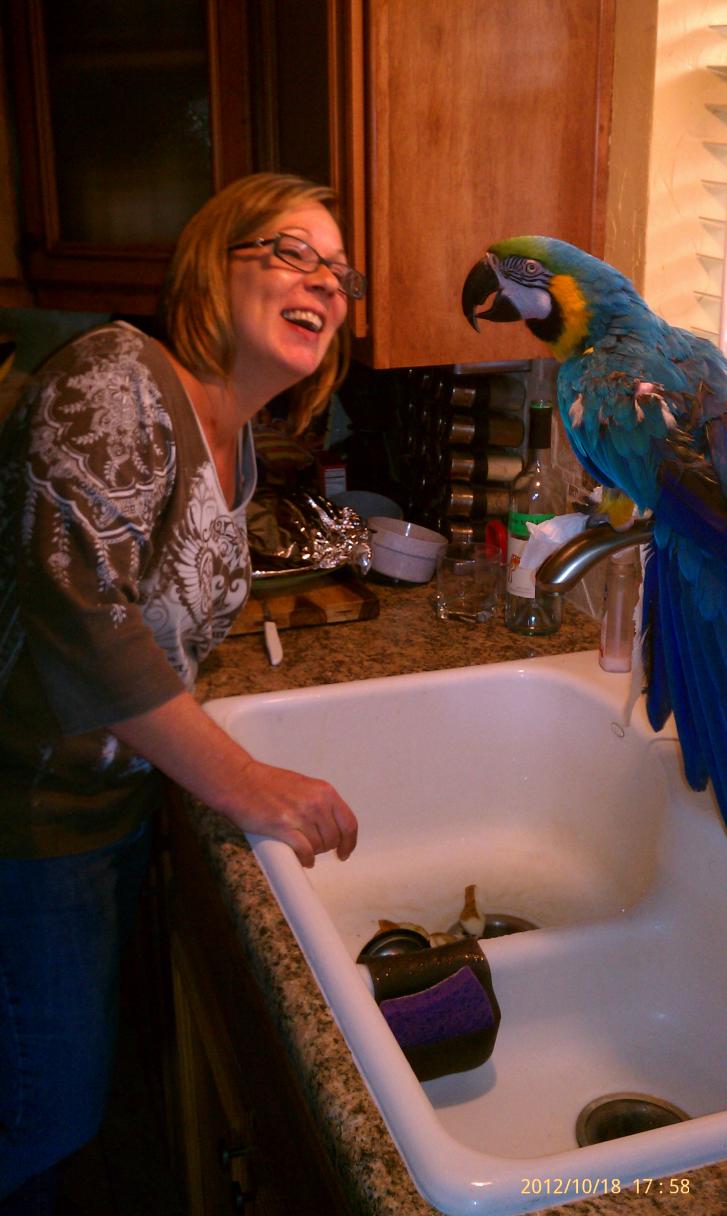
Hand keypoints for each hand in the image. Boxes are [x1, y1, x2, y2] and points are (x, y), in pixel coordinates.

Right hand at [233, 758, 357, 867]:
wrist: (239, 781)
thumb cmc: (265, 783)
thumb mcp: (303, 786)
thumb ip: (318, 803)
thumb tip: (330, 826)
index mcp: (324, 791)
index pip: (349, 823)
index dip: (349, 842)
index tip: (344, 851)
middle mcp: (316, 802)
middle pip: (333, 838)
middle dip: (325, 847)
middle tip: (313, 847)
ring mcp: (300, 815)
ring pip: (319, 846)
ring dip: (313, 853)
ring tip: (302, 850)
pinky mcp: (283, 827)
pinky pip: (305, 851)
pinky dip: (305, 858)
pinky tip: (302, 858)